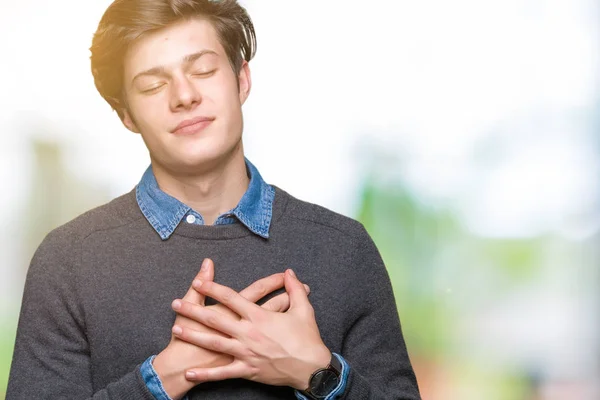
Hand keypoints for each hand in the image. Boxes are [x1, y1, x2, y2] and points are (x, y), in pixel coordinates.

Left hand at [171, 269, 330, 390]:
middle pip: (215, 319)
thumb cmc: (307, 339)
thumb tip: (289, 272)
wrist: (312, 369)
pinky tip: (189, 374)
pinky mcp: (248, 370)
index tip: (199, 281)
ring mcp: (246, 353)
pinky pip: (223, 373)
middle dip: (193, 310)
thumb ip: (295, 289)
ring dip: (193, 335)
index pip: (231, 298)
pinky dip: (206, 374)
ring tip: (175, 329)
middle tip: (175, 303)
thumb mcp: (304, 309)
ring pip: (214, 343)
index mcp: (260, 317)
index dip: (213, 288)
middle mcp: (248, 333)